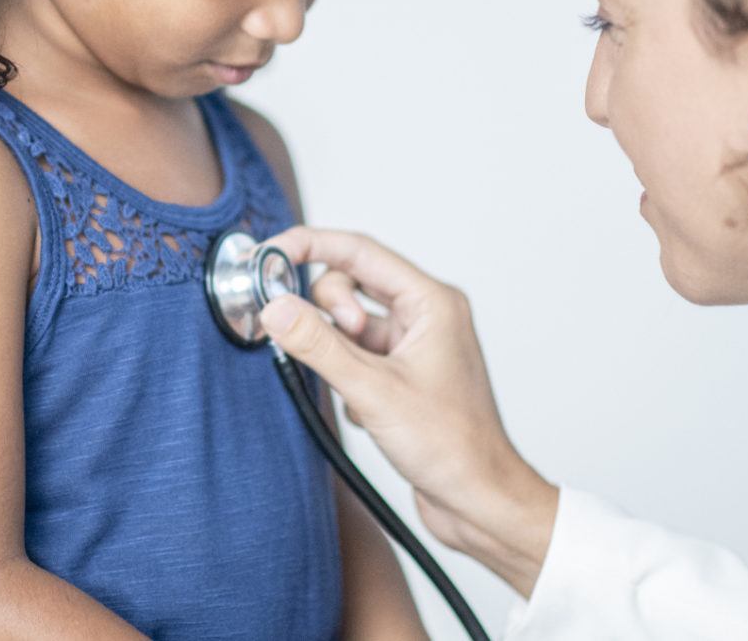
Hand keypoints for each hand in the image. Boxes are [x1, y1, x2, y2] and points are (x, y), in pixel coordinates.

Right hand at [260, 226, 559, 594]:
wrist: (478, 501)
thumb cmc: (452, 447)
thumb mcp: (373, 392)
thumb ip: (318, 345)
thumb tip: (275, 305)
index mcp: (430, 302)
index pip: (359, 251)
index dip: (309, 246)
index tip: (268, 254)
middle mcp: (424, 316)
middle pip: (349, 283)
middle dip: (327, 312)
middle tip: (331, 352)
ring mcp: (412, 345)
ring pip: (347, 323)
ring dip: (336, 353)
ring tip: (355, 392)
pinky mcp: (400, 373)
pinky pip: (353, 355)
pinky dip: (346, 379)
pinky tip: (367, 413)